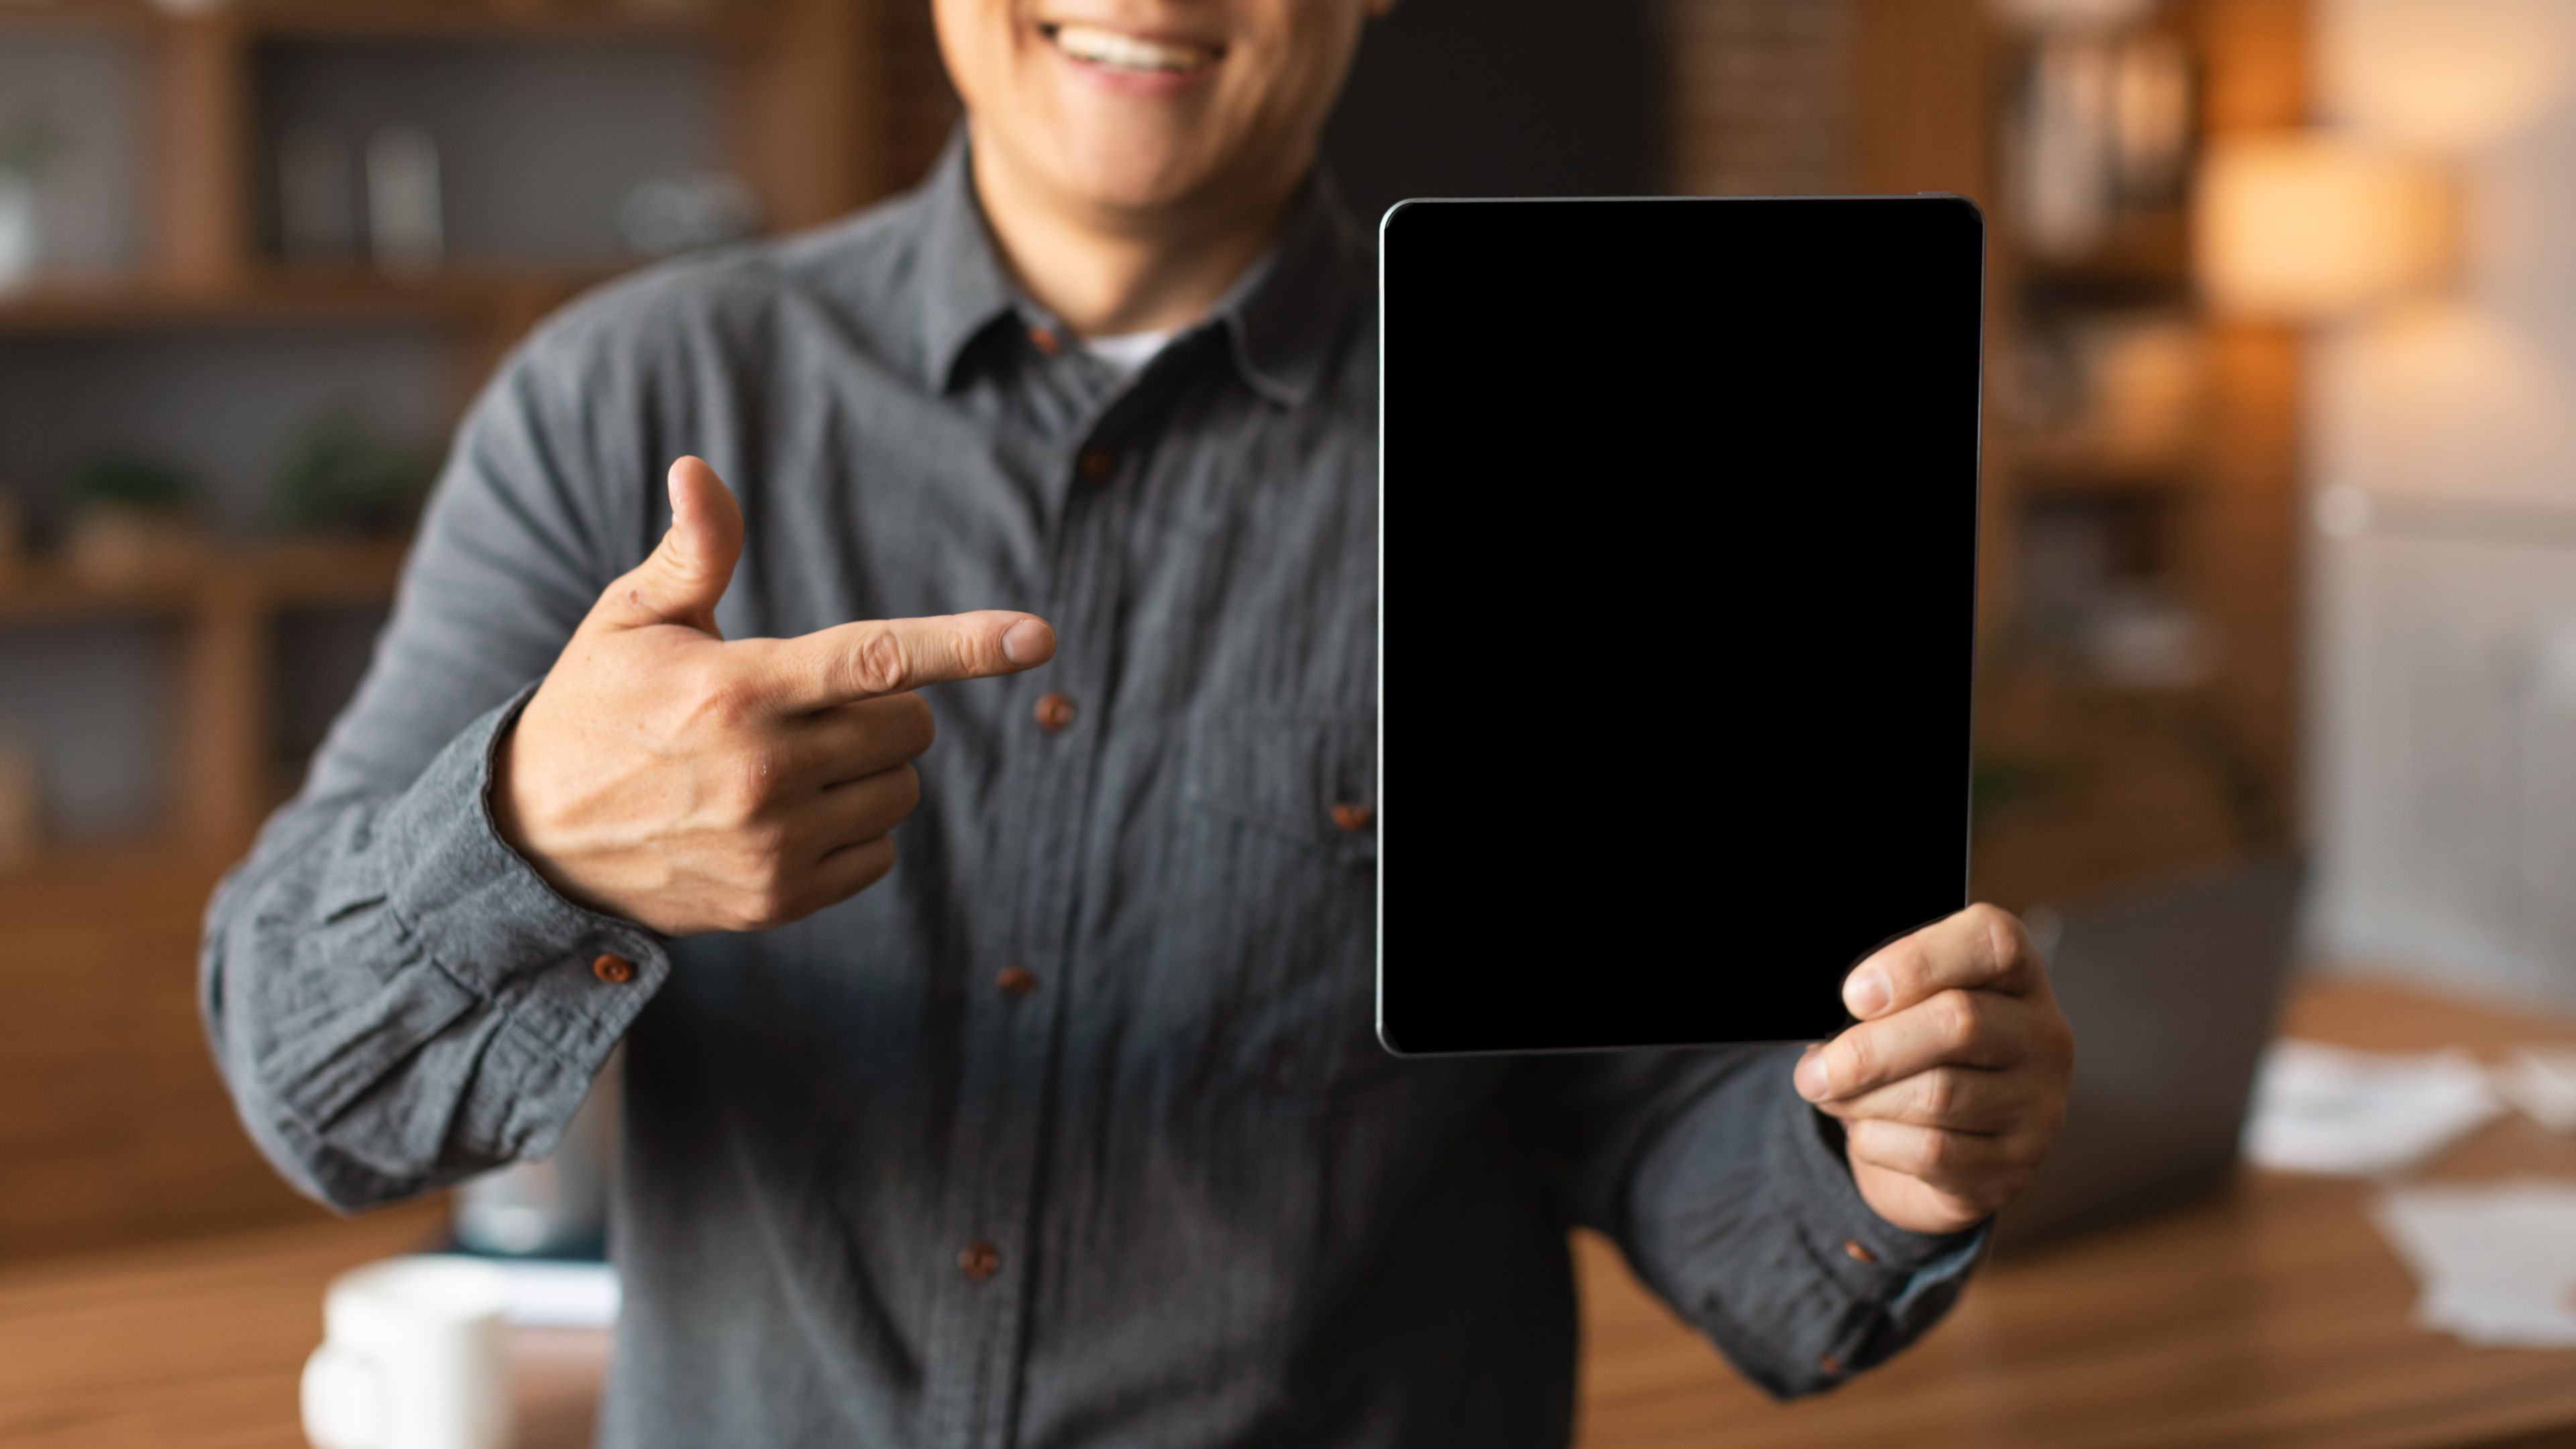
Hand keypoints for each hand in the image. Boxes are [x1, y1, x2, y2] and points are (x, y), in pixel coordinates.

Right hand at [493, 457, 1055, 935]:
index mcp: (736, 689)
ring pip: (901, 790)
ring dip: (874, 768)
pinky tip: (791, 814)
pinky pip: (879, 853)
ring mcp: (773, 844)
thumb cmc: (596, 706)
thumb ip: (693, 551)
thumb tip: (698, 469)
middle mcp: (762, 772)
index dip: (965, 644)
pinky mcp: (778, 900)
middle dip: (881, 705)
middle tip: (811, 703)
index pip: (875, 658)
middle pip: (907, 724)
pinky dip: (856, 829)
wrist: (534, 840)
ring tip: (797, 758)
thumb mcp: (629, 619)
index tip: (1037, 635)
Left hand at [1792, 904, 2073, 1234]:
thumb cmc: (1917, 1055)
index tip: (1855, 994)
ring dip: (1862, 1099)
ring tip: (1830, 1096)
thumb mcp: (1907, 1009)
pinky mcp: (2014, 1165)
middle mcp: (2043, 1035)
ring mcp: (2036, 1104)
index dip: (1919, 961)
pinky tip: (1865, 1132)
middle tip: (1814, 1070)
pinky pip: (1933, 1152)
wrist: (1947, 1149)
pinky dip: (1878, 1141)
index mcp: (2017, 975)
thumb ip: (1882, 999)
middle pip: (1958, 1023)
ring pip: (1938, 1094)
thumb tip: (1829, 1033)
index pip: (1991, 940)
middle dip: (1866, 1050)